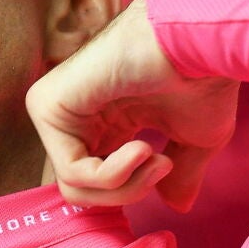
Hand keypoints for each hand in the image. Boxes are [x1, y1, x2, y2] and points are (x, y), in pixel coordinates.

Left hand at [26, 0, 238, 211]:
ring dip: (126, 185)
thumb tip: (178, 206)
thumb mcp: (196, 140)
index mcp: (106, 120)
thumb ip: (179, 174)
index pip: (94, 181)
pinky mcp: (45, 106)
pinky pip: (71, 172)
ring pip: (75, 188)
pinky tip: (142, 148)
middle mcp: (77, 115)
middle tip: (165, 166)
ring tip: (158, 157)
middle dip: (128, 191)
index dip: (128, 190)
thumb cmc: (203, 79)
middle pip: (83, 191)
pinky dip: (113, 174)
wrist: (199, 42)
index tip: (166, 170)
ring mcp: (58, 110)